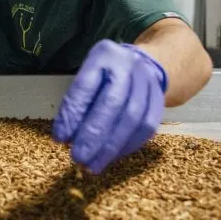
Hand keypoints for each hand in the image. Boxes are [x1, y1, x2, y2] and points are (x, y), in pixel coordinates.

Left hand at [52, 39, 166, 173]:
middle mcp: (128, 65)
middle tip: (78, 157)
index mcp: (104, 55)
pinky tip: (112, 157)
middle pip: (112, 103)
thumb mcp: (87, 76)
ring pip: (132, 118)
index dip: (73, 114)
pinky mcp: (160, 100)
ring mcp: (148, 82)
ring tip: (93, 165)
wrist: (142, 64)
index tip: (60, 138)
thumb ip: (78, 102)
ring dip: (111, 147)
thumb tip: (65, 137)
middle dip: (94, 135)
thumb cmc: (105, 74)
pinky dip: (128, 146)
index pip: (85, 86)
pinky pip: (147, 127)